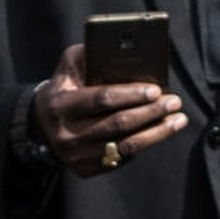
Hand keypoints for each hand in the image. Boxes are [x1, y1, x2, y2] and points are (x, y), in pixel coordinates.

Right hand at [32, 45, 186, 176]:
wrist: (41, 124)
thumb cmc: (65, 88)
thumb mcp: (69, 66)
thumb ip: (91, 54)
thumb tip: (124, 49)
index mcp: (60, 105)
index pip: (101, 99)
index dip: (131, 94)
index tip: (156, 89)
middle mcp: (66, 135)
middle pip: (118, 124)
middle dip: (151, 112)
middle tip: (174, 102)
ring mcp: (76, 156)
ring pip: (125, 146)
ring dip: (157, 133)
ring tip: (178, 120)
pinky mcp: (85, 169)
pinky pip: (122, 158)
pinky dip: (144, 144)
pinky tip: (159, 131)